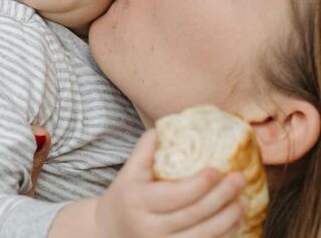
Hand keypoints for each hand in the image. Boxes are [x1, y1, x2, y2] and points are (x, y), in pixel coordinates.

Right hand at [95, 129, 246, 237]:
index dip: (199, 185)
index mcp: (139, 201)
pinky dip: (223, 236)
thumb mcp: (128, 171)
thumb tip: (166, 125)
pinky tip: (234, 222)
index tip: (217, 170)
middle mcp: (150, 228)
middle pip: (193, 215)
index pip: (174, 195)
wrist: (109, 232)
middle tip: (239, 180)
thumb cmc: (124, 197)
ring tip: (243, 201)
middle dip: (221, 198)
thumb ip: (146, 148)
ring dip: (228, 219)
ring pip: (203, 236)